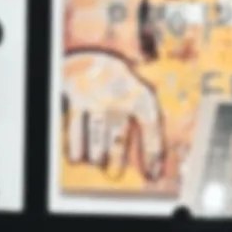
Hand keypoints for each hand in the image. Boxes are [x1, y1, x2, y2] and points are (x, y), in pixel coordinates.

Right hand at [62, 49, 164, 181]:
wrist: (97, 57)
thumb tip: (156, 168)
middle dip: (116, 160)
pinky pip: (75, 130)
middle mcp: (120, 100)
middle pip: (119, 140)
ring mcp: (97, 100)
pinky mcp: (77, 99)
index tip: (151, 174)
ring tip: (98, 161)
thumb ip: (152, 130)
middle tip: (114, 171)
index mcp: (141, 98)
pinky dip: (76, 147)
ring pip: (97, 139)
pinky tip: (77, 158)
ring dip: (97, 156)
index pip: (150, 129)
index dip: (152, 153)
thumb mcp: (143, 98)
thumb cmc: (125, 89)